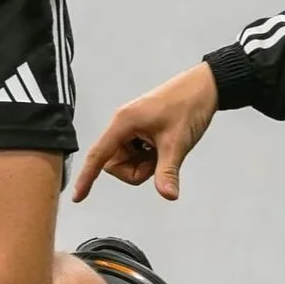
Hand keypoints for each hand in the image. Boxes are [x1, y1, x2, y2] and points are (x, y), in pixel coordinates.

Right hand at [72, 64, 218, 202]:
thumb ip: (167, 171)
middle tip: (159, 159)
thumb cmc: (188, 106)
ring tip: (165, 149)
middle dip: (136, 169)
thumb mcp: (177, 143)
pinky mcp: (142, 128)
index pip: (98, 155)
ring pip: (127, 160)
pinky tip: (164, 145)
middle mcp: (124, 123)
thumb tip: (168, 195)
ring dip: (144, 163)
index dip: (87, 177)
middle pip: (115, 163)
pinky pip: (137, 152)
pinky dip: (149, 156)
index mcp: (124, 122)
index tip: (78, 197)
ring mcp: (133, 126)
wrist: (206, 86)